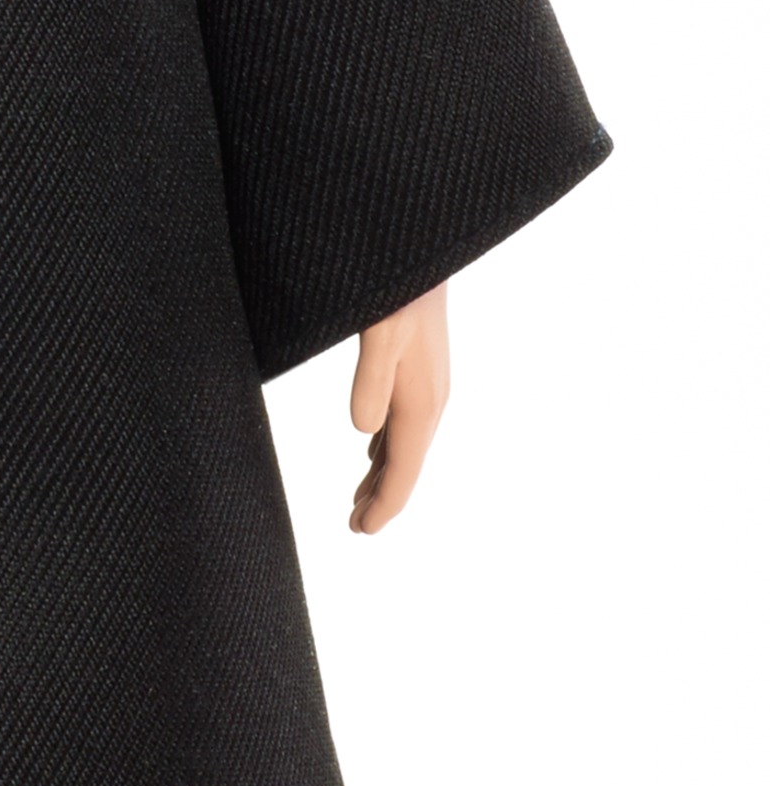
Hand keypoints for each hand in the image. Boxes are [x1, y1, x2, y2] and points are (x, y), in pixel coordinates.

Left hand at [348, 284, 448, 533]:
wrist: (421, 253)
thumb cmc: (398, 292)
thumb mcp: (381, 332)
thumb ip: (371, 380)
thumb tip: (364, 432)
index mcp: (421, 401)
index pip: (402, 468)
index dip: (384, 503)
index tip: (361, 531)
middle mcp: (430, 400)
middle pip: (404, 463)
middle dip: (382, 497)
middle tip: (355, 528)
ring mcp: (426, 386)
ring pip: (403, 444)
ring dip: (382, 474)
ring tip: (360, 501)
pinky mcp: (418, 371)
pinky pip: (402, 423)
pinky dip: (385, 447)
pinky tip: (373, 449)